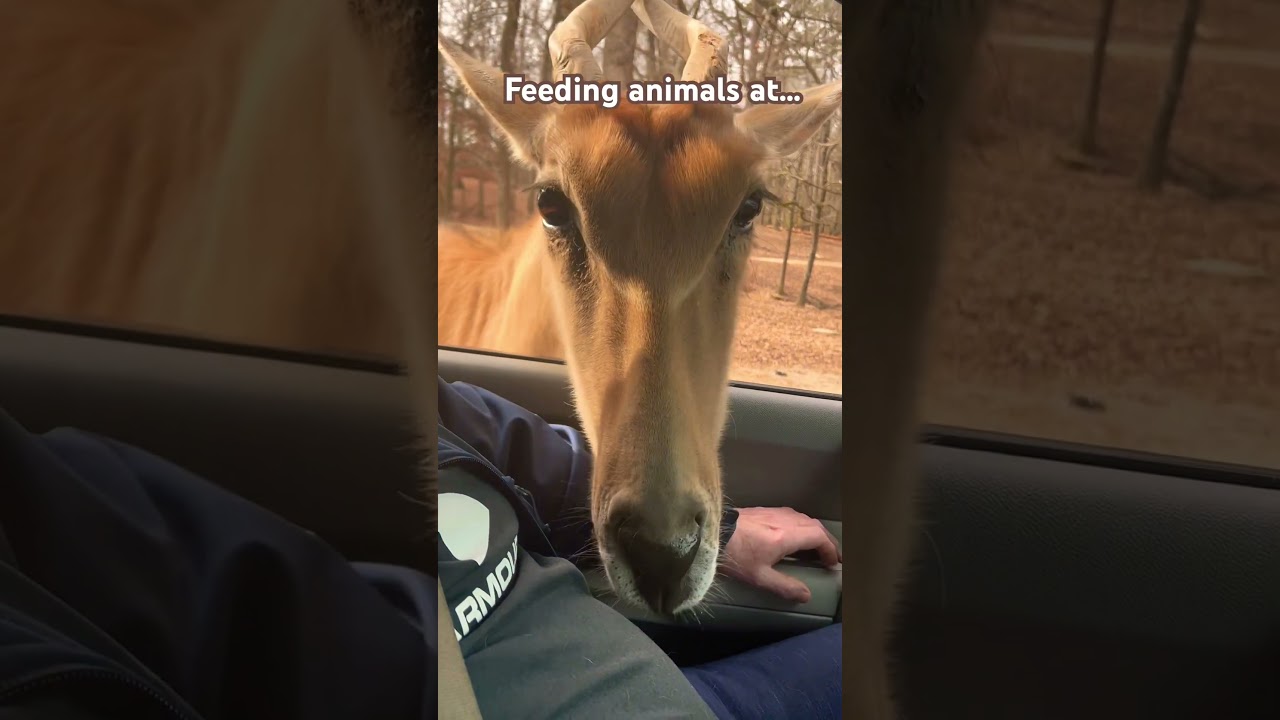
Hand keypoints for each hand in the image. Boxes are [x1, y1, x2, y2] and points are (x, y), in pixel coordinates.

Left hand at [720, 507, 840, 602]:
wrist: (710, 531)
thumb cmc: (734, 555)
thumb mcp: (759, 576)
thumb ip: (785, 586)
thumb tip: (806, 595)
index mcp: (787, 535)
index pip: (819, 537)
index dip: (830, 550)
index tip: (833, 563)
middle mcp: (784, 519)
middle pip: (815, 526)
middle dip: (826, 541)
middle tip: (831, 556)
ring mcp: (774, 512)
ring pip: (804, 518)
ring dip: (815, 532)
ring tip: (817, 547)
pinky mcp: (764, 510)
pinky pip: (792, 515)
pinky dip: (802, 526)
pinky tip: (796, 535)